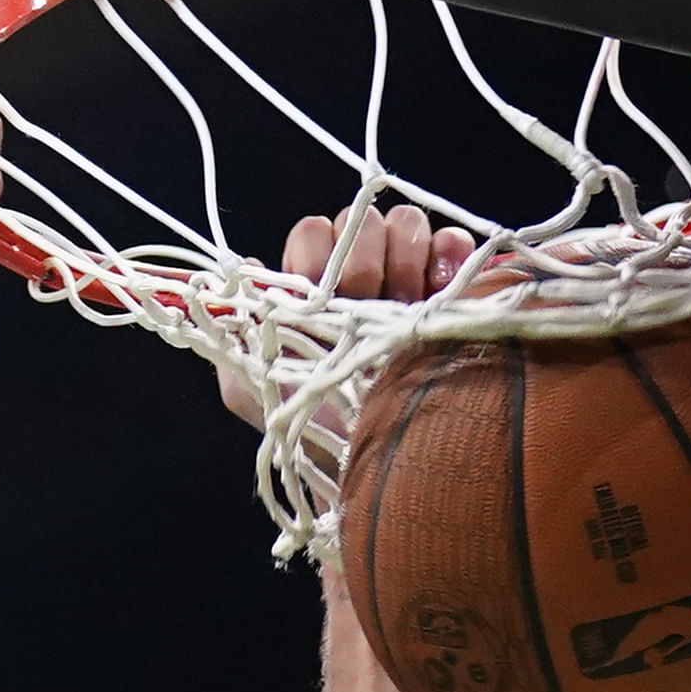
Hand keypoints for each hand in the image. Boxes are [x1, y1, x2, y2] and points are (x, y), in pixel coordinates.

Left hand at [221, 204, 477, 423]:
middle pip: (362, 223)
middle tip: (371, 303)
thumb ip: (236, 335)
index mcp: (316, 294)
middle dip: (364, 258)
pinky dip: (450, 250)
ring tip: (410, 302)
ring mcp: (410, 283)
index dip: (319, 254)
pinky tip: (442, 285)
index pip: (315, 234)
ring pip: (406, 223)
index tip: (326, 297)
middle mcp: (362, 281)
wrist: (380, 468)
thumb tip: (252, 271)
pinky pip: (453, 243)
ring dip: (406, 254)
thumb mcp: (251, 392)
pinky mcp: (454, 292)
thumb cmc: (316, 434)